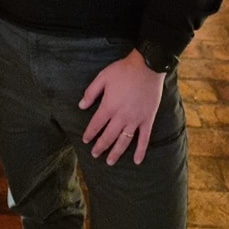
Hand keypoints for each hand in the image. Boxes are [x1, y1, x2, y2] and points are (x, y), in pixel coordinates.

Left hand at [78, 49, 164, 165]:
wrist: (147, 66)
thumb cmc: (123, 70)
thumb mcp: (102, 77)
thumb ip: (91, 92)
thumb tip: (81, 106)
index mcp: (109, 106)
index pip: (96, 124)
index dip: (89, 133)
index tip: (85, 140)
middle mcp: (121, 116)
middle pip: (109, 136)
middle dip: (100, 146)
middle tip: (95, 154)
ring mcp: (136, 120)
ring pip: (124, 141)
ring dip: (116, 153)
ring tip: (110, 161)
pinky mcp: (148, 120)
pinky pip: (144, 139)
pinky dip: (141, 151)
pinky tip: (137, 161)